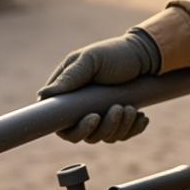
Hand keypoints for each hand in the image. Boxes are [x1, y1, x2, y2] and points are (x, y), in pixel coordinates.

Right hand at [37, 30, 159, 142]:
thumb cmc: (115, 53)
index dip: (74, 129)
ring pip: (103, 136)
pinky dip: (132, 129)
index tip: (93, 117)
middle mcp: (80, 107)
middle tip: (118, 109)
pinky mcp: (118, 121)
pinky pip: (120, 136)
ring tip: (131, 108)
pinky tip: (141, 117)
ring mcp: (100, 115)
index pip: (59, 123)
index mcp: (68, 92)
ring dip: (119, 126)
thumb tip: (43, 95)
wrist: (145, 55)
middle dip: (103, 127)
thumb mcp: (92, 59)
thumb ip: (70, 77)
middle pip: (82, 135)